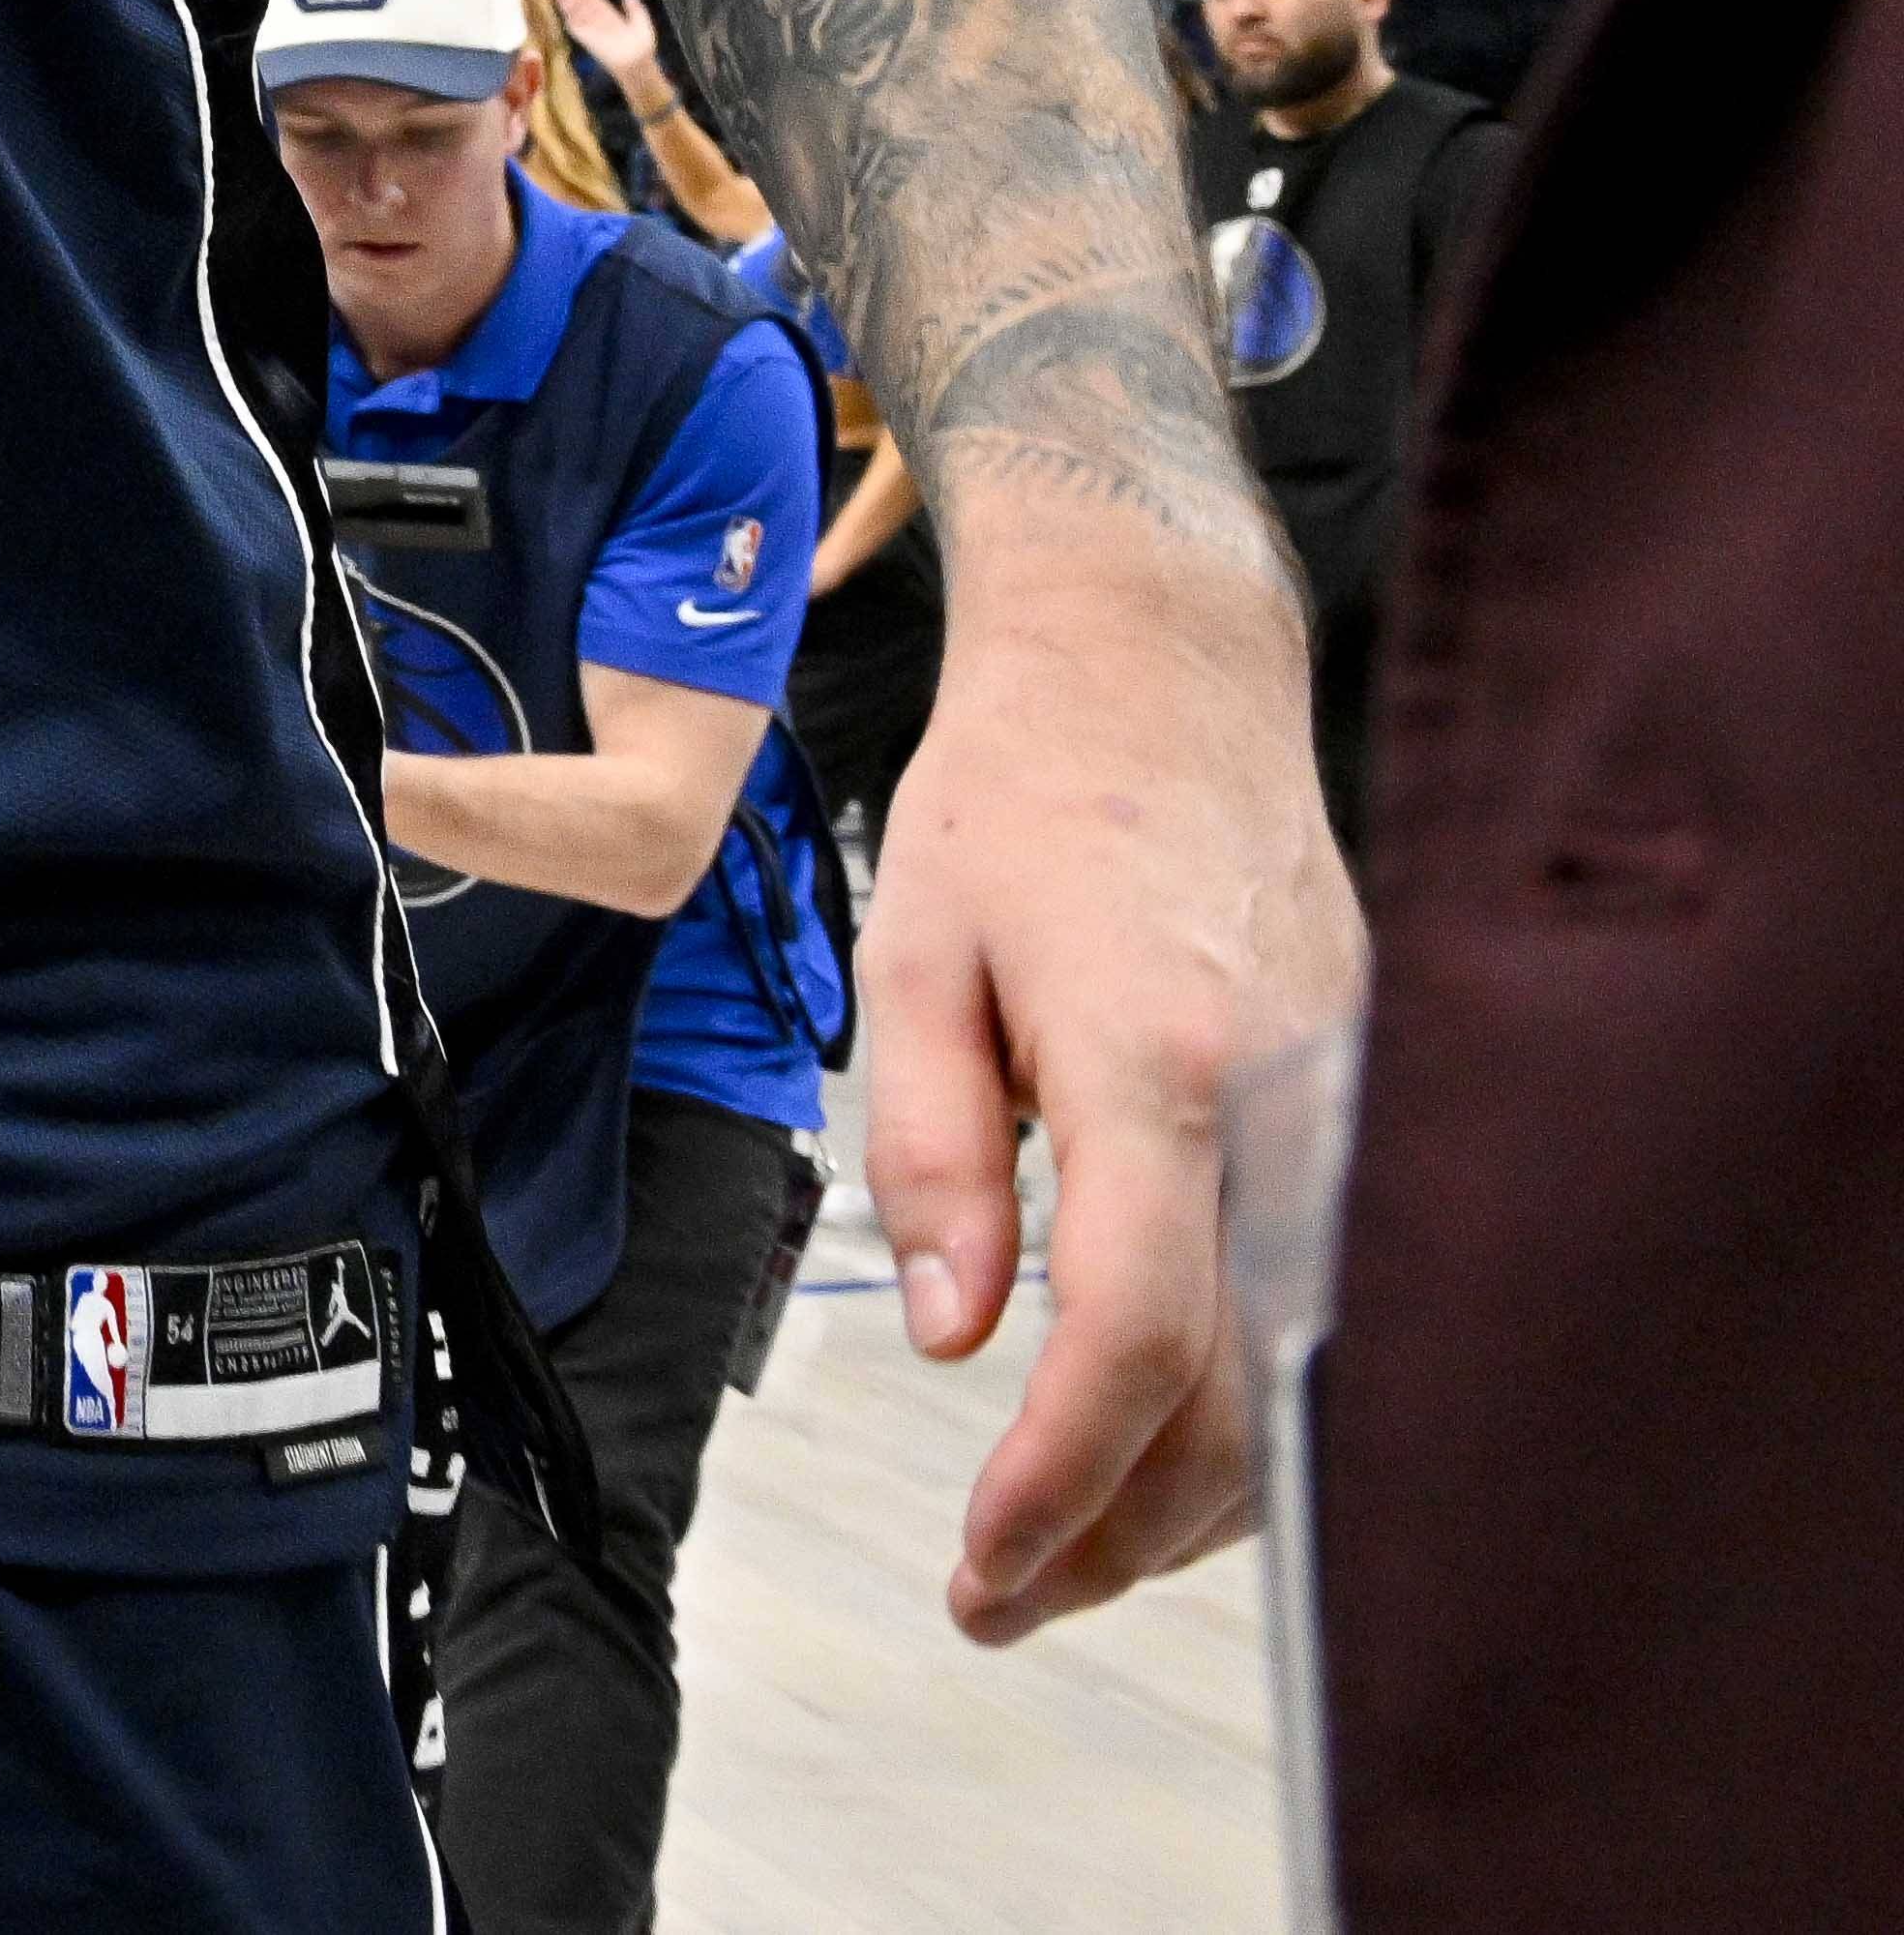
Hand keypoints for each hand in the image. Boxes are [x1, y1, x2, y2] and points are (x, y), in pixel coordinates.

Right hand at [545, 0, 670, 96]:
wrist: (636, 63)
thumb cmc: (641, 46)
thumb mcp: (642, 23)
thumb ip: (635, 8)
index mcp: (609, 14)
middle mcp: (597, 19)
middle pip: (580, 2)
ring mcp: (590, 28)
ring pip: (575, 10)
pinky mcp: (585, 37)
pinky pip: (574, 25)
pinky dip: (568, 14)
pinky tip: (562, 5)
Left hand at [853, 536, 1366, 1640]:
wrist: (1163, 681)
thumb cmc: (1023, 800)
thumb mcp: (914, 953)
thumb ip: (929, 1149)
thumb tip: (949, 1332)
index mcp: (1158, 1070)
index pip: (1132, 1338)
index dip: (1058, 1478)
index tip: (983, 1560)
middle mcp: (1282, 1111)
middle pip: (1228, 1398)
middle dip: (1111, 1532)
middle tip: (995, 1598)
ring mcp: (1345, 1120)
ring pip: (1292, 1381)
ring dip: (1181, 1499)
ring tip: (1055, 1557)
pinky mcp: (1363, 1122)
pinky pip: (1316, 1310)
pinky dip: (1243, 1411)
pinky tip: (1156, 1453)